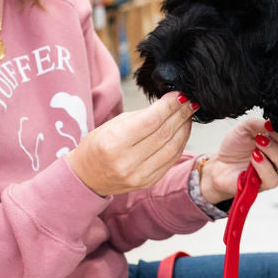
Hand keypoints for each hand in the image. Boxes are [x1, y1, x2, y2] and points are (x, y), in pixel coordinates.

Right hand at [67, 92, 194, 196]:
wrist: (87, 177)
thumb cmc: (98, 145)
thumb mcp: (113, 124)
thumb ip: (142, 116)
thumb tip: (170, 104)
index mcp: (113, 143)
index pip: (150, 121)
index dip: (169, 106)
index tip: (180, 95)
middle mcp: (127, 162)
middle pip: (164, 134)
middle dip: (180, 114)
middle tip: (190, 101)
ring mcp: (139, 175)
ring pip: (172, 148)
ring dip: (184, 129)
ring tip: (188, 115)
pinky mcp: (148, 182)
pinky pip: (171, 160)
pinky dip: (180, 143)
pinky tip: (182, 131)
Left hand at [198, 117, 277, 203]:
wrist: (220, 164)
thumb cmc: (236, 145)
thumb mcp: (246, 127)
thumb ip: (260, 123)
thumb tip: (273, 122)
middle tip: (267, 134)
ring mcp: (276, 172)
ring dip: (274, 153)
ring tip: (258, 144)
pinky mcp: (265, 185)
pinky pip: (274, 179)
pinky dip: (264, 166)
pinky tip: (254, 157)